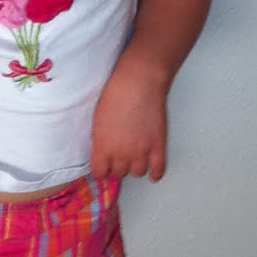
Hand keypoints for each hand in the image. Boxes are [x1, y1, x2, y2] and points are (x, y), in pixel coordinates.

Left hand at [90, 58, 168, 180]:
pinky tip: (152, 172)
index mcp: (103, 146)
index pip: (100, 173)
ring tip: (135, 158)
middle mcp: (121, 153)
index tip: (103, 166)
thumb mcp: (98, 119)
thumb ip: (100, 139)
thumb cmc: (116, 93)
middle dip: (118, 166)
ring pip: (137, 173)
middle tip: (119, 157)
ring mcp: (141, 151)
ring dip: (135, 167)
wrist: (139, 82)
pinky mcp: (158, 146)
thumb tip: (102, 150)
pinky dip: (156, 173)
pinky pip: (158, 170)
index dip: (101, 170)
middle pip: (119, 174)